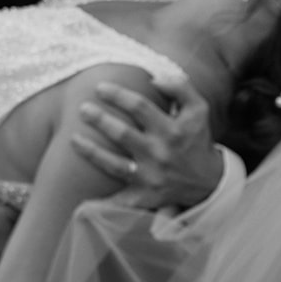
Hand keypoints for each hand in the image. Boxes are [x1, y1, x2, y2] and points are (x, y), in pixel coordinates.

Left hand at [69, 74, 221, 209]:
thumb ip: (181, 87)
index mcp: (171, 130)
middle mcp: (160, 154)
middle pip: (123, 134)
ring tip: (72, 139)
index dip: (117, 95)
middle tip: (82, 108)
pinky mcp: (144, 196)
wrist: (208, 181)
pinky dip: (102, 203)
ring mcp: (150, 177)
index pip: (139, 107)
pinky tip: (81, 198)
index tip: (99, 87)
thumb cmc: (196, 139)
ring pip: (114, 165)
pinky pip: (119, 201)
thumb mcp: (199, 109)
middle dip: (100, 120)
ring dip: (91, 152)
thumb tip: (154, 78)